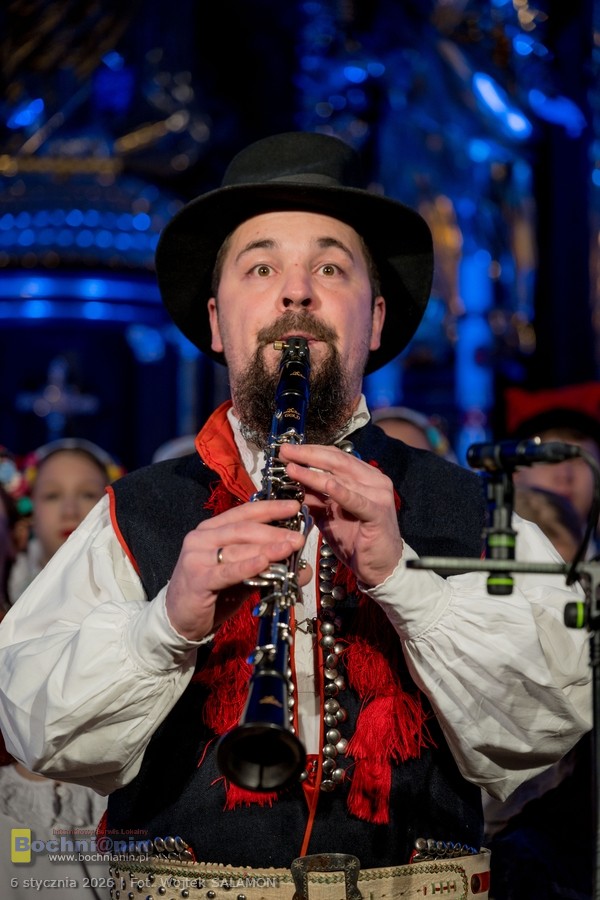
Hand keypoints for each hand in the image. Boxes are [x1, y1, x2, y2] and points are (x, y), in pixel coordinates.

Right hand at [165, 499, 310, 640]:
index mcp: (212, 529)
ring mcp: (196, 556)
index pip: (244, 513)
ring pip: (237, 549)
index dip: (270, 508)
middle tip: (299, 538)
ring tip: (290, 549)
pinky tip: (264, 562)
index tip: (295, 506)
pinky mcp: (196, 578)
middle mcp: (202, 537)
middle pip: (243, 529)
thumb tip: (303, 568)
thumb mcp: (242, 576)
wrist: (179, 619)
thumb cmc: (213, 593)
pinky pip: (226, 571)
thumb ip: (266, 566)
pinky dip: (247, 567)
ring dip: (267, 549)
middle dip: (274, 532)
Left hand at [279, 443, 402, 587]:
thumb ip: (314, 497)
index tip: (288, 450)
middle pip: (337, 461)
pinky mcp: (378, 513)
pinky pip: (356, 500)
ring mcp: (378, 495)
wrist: (378, 567)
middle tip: (285, 452)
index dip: (310, 451)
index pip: (335, 456)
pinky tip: (327, 484)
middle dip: (308, 455)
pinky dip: (341, 492)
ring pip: (342, 479)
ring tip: (292, 469)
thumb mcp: (328, 514)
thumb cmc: (355, 539)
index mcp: (364, 476)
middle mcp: (374, 480)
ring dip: (314, 473)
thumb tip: (291, 481)